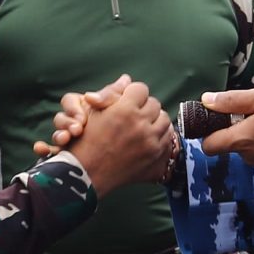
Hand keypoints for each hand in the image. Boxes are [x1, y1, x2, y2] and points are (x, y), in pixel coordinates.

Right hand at [37, 83, 110, 156]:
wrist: (104, 163)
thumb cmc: (111, 131)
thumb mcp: (112, 109)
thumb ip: (114, 95)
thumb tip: (126, 78)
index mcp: (80, 110)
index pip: (69, 102)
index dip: (74, 107)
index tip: (84, 113)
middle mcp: (70, 125)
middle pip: (60, 119)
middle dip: (68, 123)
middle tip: (77, 129)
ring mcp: (66, 143)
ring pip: (57, 136)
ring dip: (59, 136)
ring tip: (67, 140)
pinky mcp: (64, 158)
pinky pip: (48, 154)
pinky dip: (44, 150)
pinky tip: (41, 150)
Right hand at [62, 77, 176, 191]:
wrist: (86, 174)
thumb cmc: (84, 141)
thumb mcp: (92, 112)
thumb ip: (111, 93)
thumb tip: (127, 78)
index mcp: (125, 110)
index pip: (141, 89)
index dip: (132, 93)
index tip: (127, 100)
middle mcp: (141, 126)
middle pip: (155, 104)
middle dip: (144, 107)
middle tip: (134, 114)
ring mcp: (151, 143)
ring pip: (165, 120)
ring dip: (155, 121)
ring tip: (142, 126)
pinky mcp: (156, 158)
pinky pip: (169, 139)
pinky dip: (161, 137)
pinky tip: (149, 139)